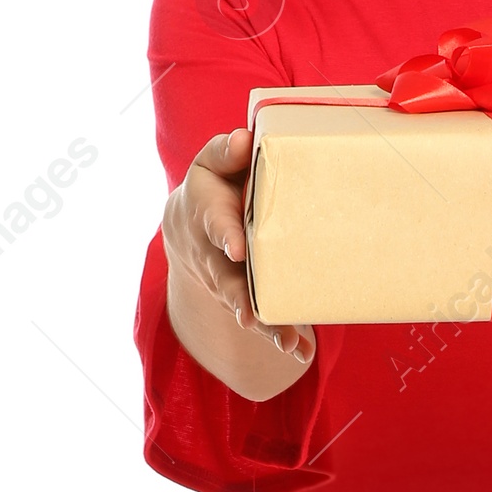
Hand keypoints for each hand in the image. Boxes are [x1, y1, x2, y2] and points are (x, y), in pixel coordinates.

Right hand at [163, 127, 314, 369]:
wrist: (190, 224)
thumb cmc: (213, 184)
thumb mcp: (211, 162)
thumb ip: (224, 152)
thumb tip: (243, 140)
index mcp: (207, 213)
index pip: (215, 223)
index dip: (225, 235)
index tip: (236, 248)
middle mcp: (214, 254)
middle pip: (226, 277)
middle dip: (240, 296)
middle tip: (252, 315)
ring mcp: (227, 279)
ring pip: (243, 304)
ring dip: (264, 325)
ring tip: (286, 342)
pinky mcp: (243, 295)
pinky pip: (261, 317)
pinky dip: (279, 335)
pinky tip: (301, 351)